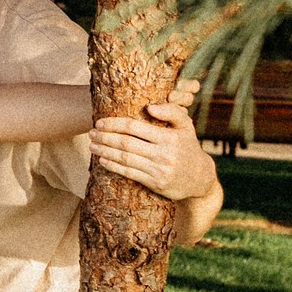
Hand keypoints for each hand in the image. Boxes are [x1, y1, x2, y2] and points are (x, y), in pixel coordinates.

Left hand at [90, 95, 217, 205]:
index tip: (100, 122)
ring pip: (125, 159)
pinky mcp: (155, 184)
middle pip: (126, 143)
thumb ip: (171, 111)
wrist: (201, 178)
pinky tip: (103, 160)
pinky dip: (114, 166)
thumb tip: (149, 107)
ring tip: (92, 145)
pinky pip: (130, 174)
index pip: (135, 127)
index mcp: (168, 137)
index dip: (114, 124)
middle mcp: (163, 154)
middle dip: (105, 137)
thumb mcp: (186, 125)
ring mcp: (159, 170)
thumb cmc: (188, 147)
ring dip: (105, 151)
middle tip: (91, 133)